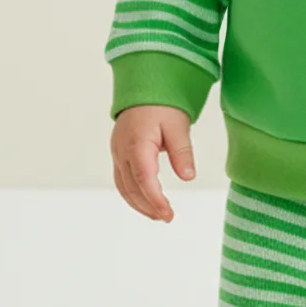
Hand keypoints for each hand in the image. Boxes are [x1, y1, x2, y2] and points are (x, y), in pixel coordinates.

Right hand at [111, 104, 194, 221]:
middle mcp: (122, 151)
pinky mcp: (118, 153)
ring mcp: (117, 152)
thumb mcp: (178, 126)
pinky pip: (121, 179)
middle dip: (148, 206)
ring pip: (123, 186)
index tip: (168, 214)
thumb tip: (188, 177)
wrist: (144, 88)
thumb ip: (182, 152)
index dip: (155, 200)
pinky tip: (145, 201)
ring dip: (139, 204)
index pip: (144, 180)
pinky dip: (132, 194)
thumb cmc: (162, 104)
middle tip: (167, 217)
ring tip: (158, 215)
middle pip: (132, 187)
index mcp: (137, 144)